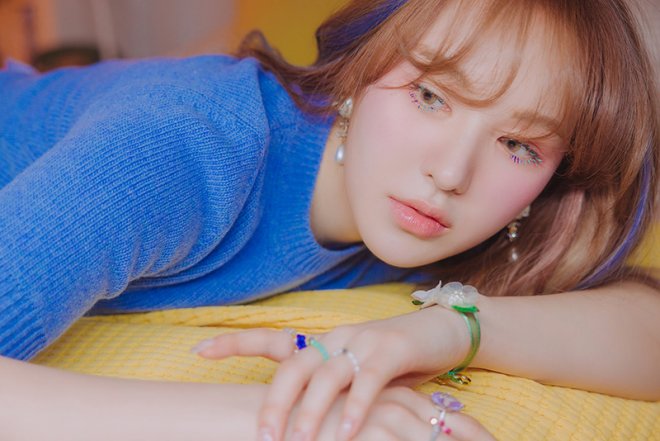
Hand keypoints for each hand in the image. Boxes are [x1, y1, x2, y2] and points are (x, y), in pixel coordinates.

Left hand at [194, 305, 472, 440]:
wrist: (441, 332)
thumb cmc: (393, 362)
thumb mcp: (357, 376)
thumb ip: (330, 393)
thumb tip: (295, 422)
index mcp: (322, 343)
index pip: (273, 341)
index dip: (235, 343)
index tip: (199, 351)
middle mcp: (336, 337)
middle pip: (293, 364)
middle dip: (274, 400)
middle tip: (263, 436)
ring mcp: (362, 340)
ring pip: (326, 374)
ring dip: (311, 411)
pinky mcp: (391, 349)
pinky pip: (368, 379)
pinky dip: (356, 406)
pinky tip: (347, 431)